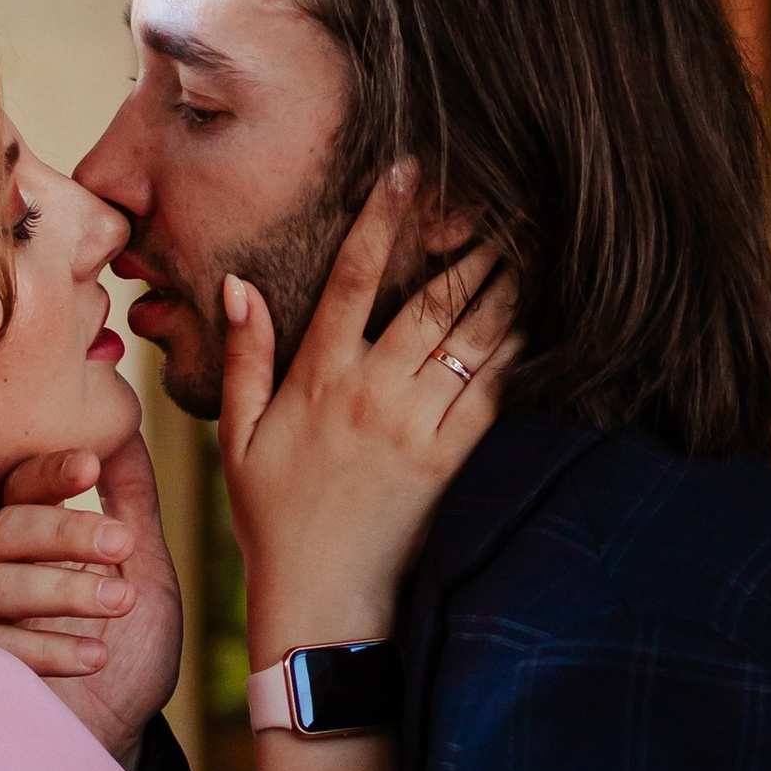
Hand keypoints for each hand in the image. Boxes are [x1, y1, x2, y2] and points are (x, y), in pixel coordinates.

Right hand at [0, 419, 182, 761]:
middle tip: (122, 546)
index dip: (50, 472)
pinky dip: (49, 648)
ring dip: (64, 589)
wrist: (119, 735)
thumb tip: (125, 425)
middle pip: (5, 529)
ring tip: (121, 604)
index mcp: (27, 536)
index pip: (19, 486)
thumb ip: (133, 499)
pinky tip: (95, 656)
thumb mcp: (145, 567)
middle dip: (66, 531)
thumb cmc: (128, 651)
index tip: (92, 467)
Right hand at [225, 175, 515, 658]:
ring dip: (502, 286)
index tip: (405, 170)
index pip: (353, 277)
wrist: (320, 600)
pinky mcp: (449, 460)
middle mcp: (371, 393)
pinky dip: (516, 351)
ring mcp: (415, 426)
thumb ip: (245, 356)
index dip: (381, 218)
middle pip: (430, 298)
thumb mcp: (237, 436)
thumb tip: (237, 284)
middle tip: (500, 197)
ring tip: (528, 242)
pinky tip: (534, 317)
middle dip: (468, 243)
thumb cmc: (272, 517)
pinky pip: (491, 392)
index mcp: (318, 377)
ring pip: (470, 339)